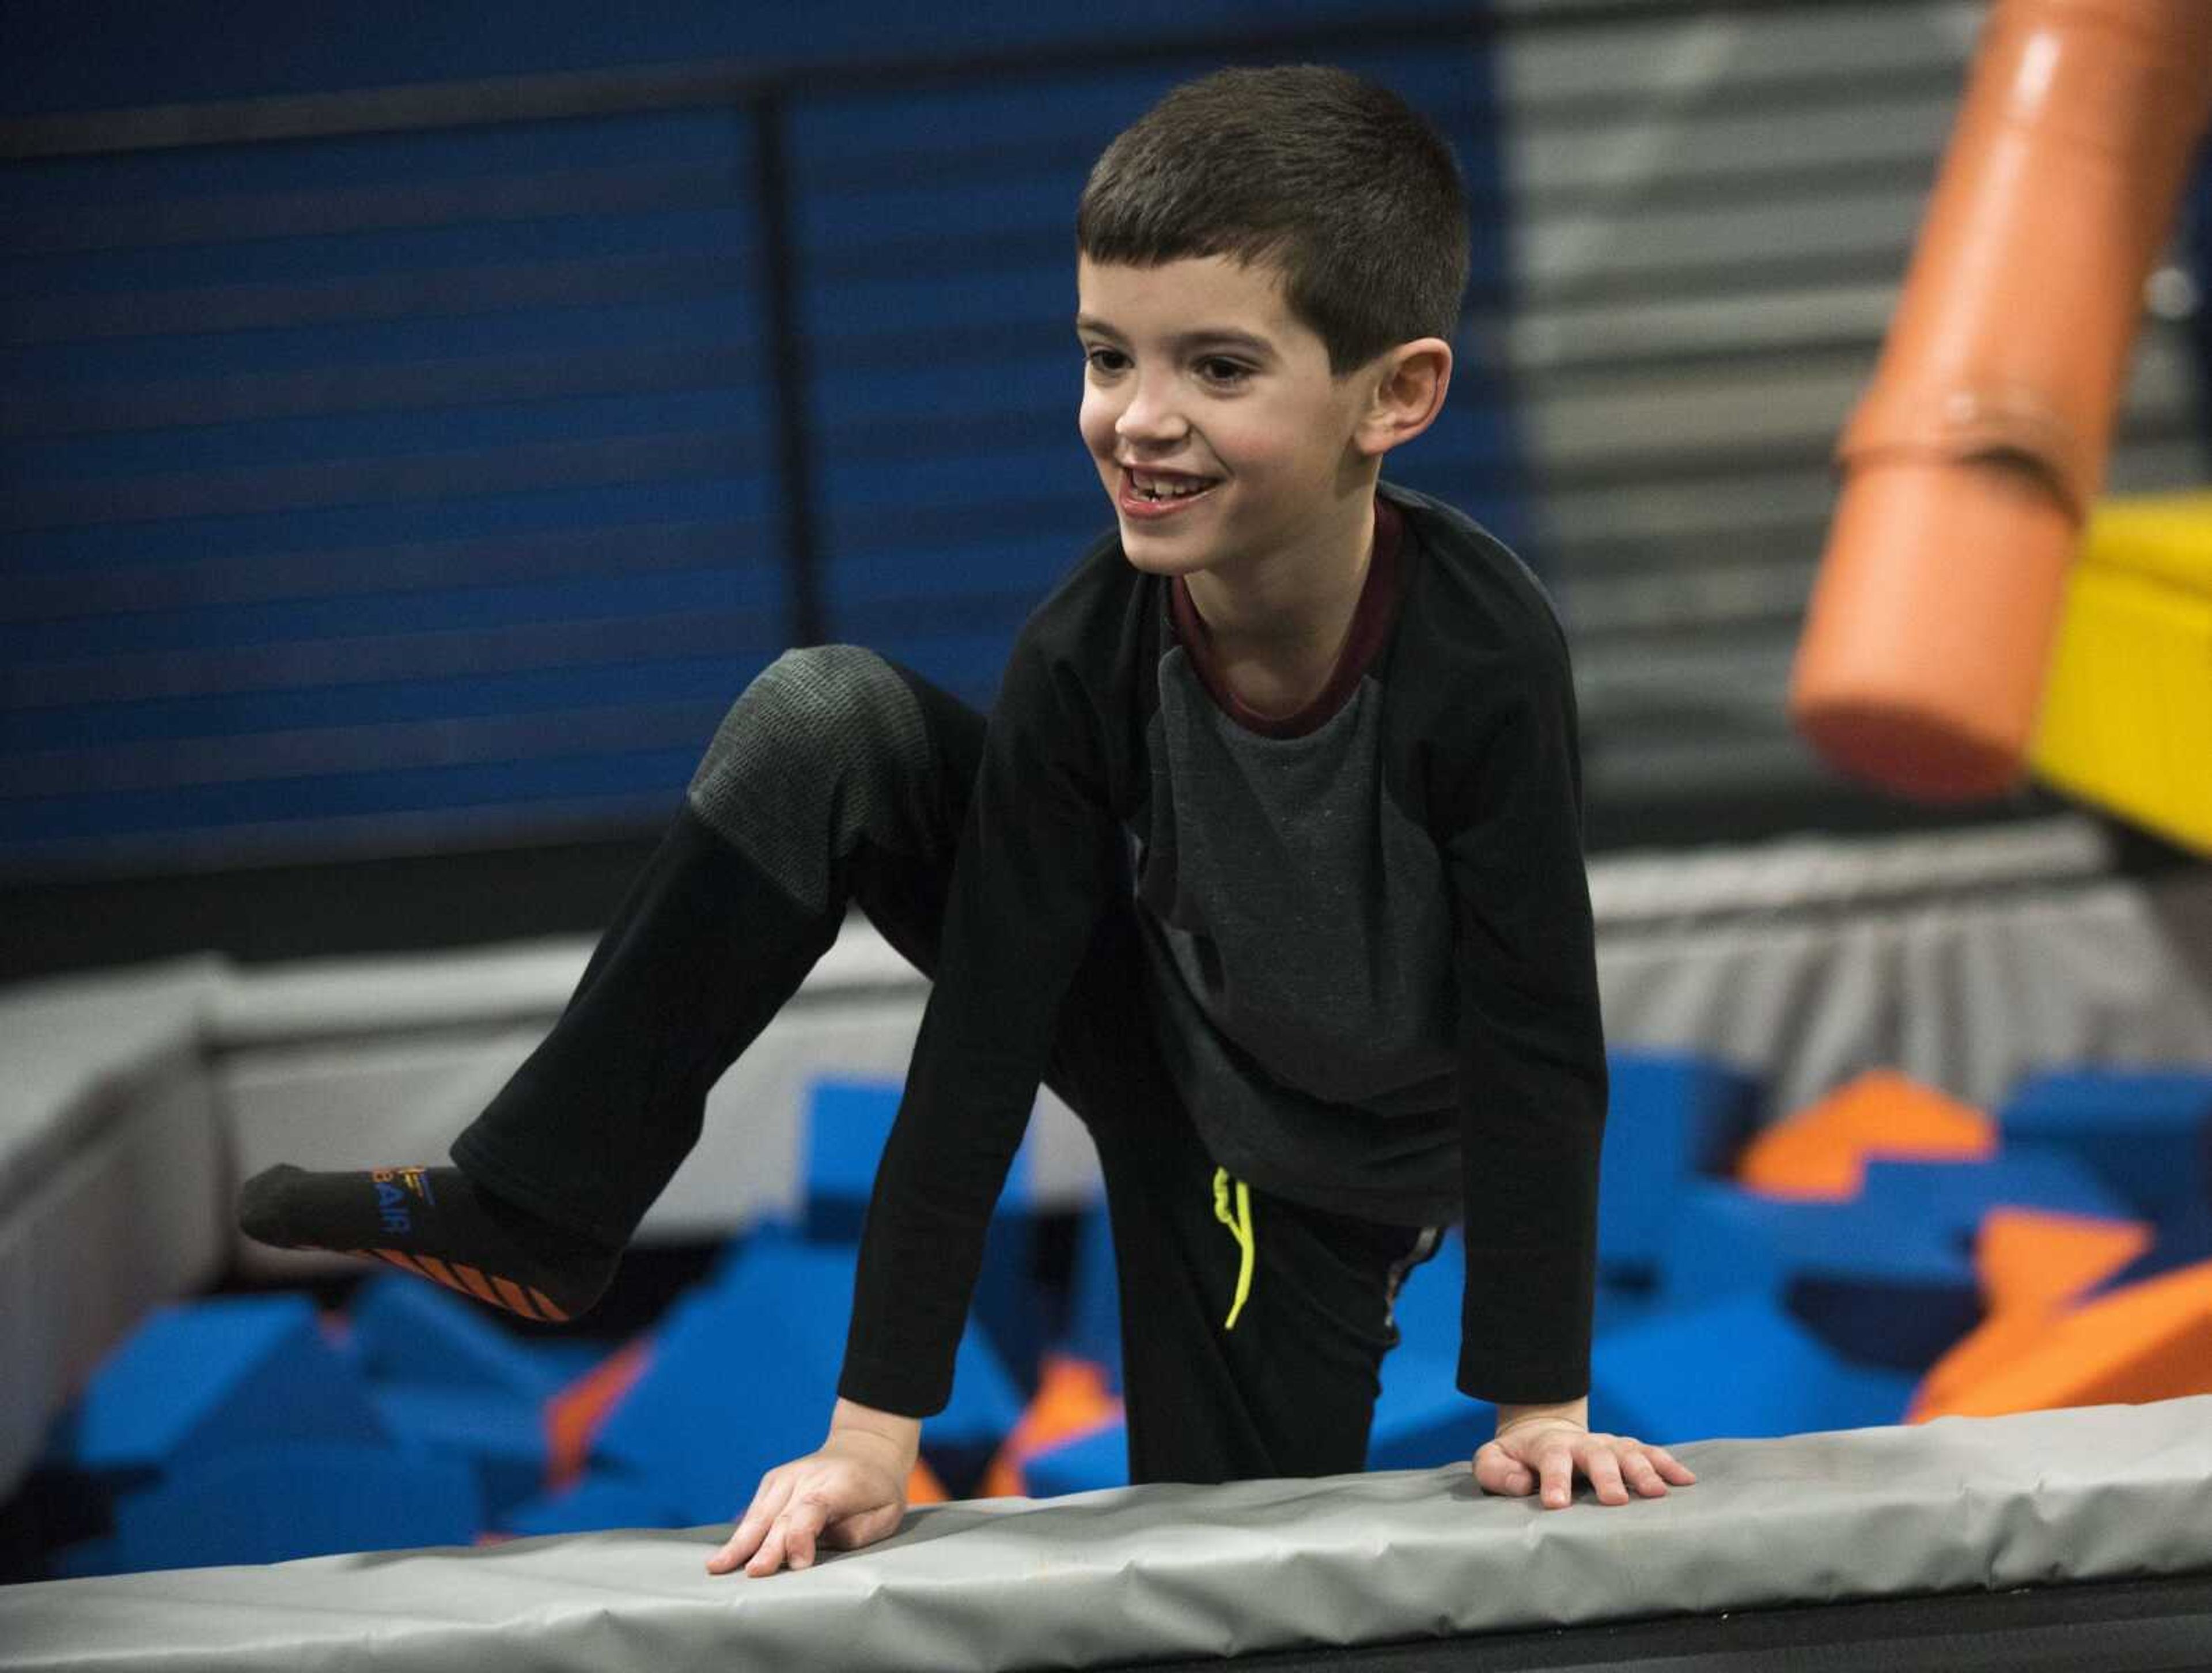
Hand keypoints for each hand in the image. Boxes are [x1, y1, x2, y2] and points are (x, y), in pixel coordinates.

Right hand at [707, 1407, 918, 1576]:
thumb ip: (859, 1531)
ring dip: (741, 1541)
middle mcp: (807, 1477)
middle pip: (782, 1515)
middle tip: (753, 1574)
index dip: (802, 1537)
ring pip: (761, 1513)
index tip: (798, 1564)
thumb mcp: (886, 1512)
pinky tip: (726, 1555)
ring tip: (718, 1566)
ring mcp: (786, 1476)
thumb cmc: (878, 1490)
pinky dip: (742, 1532)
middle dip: (766, 1547)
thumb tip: (823, 1545)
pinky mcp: (773, 1480)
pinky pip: (755, 1510)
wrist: (865, 1447)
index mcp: (840, 1483)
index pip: (813, 1509)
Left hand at [1473, 1417, 1695, 1510]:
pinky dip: (1668, 1464)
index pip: (1551, 1460)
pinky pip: (1650, 1453)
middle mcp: (1582, 1443)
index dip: (1554, 1480)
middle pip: (1596, 1455)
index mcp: (1547, 1446)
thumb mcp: (1493, 1459)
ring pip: (1628, 1453)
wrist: (1542, 1432)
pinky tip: (1685, 1481)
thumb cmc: (1517, 1457)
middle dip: (1606, 1477)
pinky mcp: (1626, 1450)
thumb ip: (1497, 1471)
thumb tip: (1520, 1483)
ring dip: (1643, 1471)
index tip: (1556, 1504)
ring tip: (1656, 1493)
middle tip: (1615, 1501)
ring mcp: (1607, 1445)